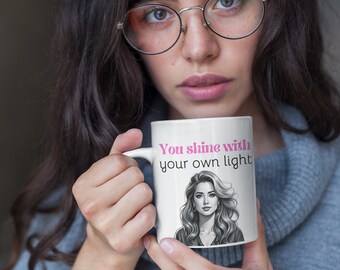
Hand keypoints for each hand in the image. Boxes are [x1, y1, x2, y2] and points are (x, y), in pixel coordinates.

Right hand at [72, 129, 155, 268]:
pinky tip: (138, 218)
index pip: (121, 160)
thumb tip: (136, 133)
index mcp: (82, 185)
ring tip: (134, 205)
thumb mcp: (108, 173)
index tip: (123, 177)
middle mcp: (89, 205)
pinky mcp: (121, 240)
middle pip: (134, 175)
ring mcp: (104, 225)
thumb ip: (120, 149)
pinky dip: (149, 214)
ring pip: (144, 192)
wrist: (107, 241)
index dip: (129, 165)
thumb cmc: (110, 201)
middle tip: (130, 193)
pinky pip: (149, 214)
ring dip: (145, 198)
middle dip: (138, 181)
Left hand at [143, 201, 271, 269]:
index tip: (166, 242)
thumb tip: (254, 205)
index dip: (183, 257)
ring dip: (162, 264)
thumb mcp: (260, 266)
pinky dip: (170, 269)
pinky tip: (163, 257)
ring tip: (152, 245)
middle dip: (162, 259)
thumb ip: (255, 237)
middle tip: (150, 240)